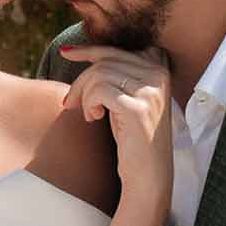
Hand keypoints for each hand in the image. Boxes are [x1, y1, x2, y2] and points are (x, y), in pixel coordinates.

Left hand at [57, 44, 171, 197]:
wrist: (148, 175)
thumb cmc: (132, 138)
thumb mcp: (127, 98)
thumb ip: (114, 74)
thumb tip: (73, 51)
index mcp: (159, 69)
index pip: (117, 50)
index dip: (89, 50)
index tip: (66, 54)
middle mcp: (159, 76)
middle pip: (105, 61)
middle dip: (81, 80)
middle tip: (70, 102)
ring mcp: (151, 91)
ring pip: (100, 74)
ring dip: (84, 94)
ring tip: (88, 114)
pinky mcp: (138, 109)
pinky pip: (99, 91)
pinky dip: (88, 103)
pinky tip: (93, 118)